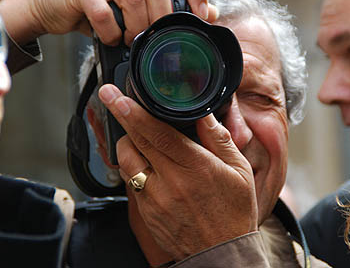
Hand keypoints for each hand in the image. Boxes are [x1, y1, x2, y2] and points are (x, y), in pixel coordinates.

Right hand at [0, 0, 217, 44]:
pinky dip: (110, 33)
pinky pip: (103, 13)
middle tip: (157, 40)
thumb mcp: (133, 11)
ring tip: (130, 41)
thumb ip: (164, 11)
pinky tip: (110, 39)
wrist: (49, 6)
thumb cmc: (95, 9)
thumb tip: (207, 15)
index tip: (201, 17)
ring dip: (136, 28)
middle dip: (162, 20)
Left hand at [98, 84, 257, 261]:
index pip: (158, 133)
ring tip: (137, 136)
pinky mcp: (145, 212)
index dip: (134, 112)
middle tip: (110, 98)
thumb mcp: (239, 171)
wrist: (221, 254)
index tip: (117, 96)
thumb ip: (219, 139)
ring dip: (126, 143)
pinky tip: (145, 164)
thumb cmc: (233, 212)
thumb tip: (203, 115)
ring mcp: (154, 199)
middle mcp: (170, 182)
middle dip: (119, 115)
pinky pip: (129, 182)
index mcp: (195, 167)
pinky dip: (133, 167)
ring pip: (125, 161)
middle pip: (135, 142)